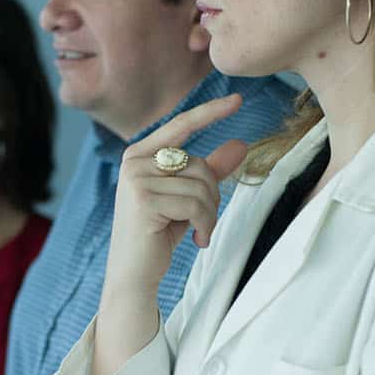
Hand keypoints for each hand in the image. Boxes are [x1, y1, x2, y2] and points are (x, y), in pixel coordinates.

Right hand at [105, 94, 247, 295]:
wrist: (134, 275)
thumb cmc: (158, 234)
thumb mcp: (186, 198)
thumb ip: (209, 170)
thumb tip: (240, 144)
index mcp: (140, 155)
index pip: (181, 124)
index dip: (210, 112)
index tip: (238, 99)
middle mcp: (134, 162)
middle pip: (198, 163)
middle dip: (212, 195)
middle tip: (203, 221)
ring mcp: (136, 180)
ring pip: (200, 185)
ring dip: (209, 214)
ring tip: (199, 232)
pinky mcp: (144, 200)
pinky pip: (195, 204)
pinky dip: (205, 225)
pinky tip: (196, 240)